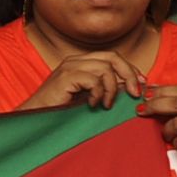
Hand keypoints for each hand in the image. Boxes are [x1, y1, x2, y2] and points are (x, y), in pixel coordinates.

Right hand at [17, 50, 146, 112]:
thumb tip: (133, 89)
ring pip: (105, 68)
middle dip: (129, 74)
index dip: (130, 68)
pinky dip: (99, 94)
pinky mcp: (65, 77)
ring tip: (107, 105)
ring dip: (113, 88)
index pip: (112, 57)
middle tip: (135, 93)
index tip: (142, 83)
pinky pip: (93, 80)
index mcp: (81, 62)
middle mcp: (76, 60)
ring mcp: (69, 67)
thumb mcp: (89, 98)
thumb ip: (107, 90)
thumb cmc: (61, 112)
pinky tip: (93, 106)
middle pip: (112, 57)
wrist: (35, 120)